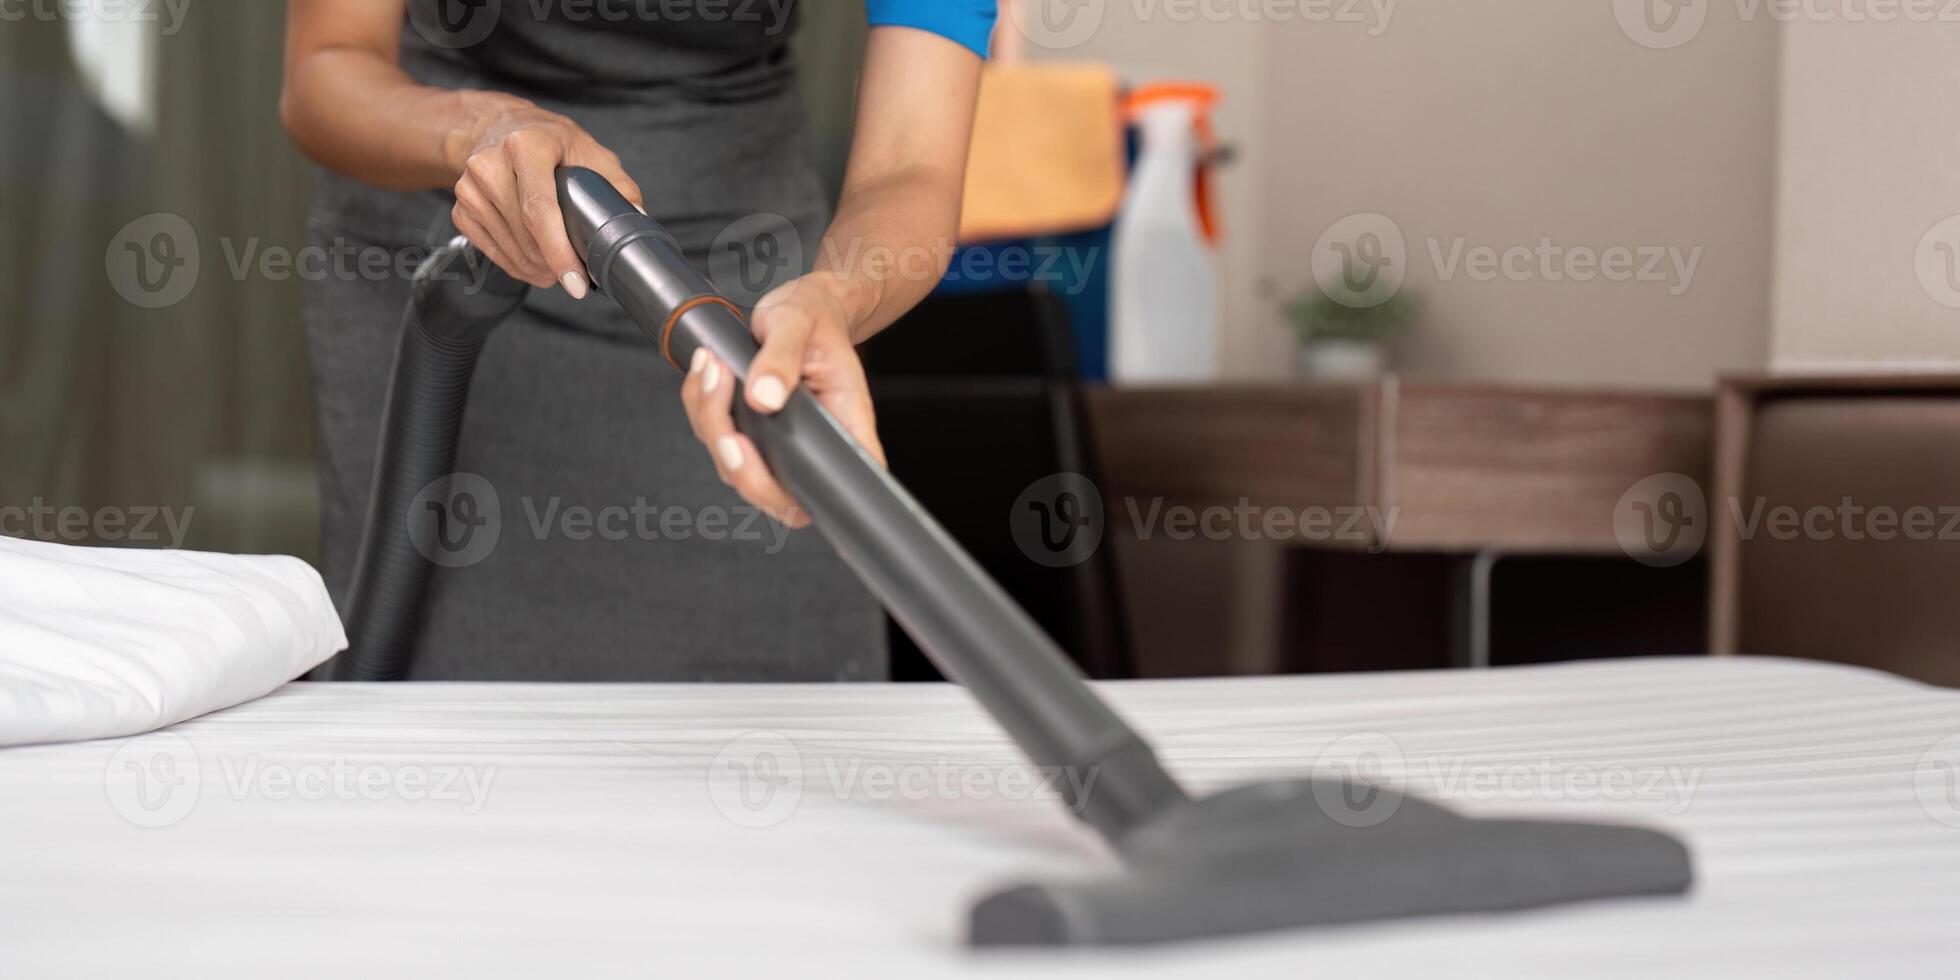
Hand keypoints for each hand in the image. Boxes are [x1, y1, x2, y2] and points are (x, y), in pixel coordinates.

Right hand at [449, 95, 644, 294]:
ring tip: (558, 267)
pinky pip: (492, 252)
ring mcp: (470, 187)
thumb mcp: (592, 153)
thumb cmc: (553, 144)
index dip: (559, 252)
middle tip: (578, 276)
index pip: (540, 209)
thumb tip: (638, 222)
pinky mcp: (461, 208)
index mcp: (527, 144)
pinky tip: (535, 262)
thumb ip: (618, 187)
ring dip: (538, 269)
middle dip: (555, 265)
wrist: (502, 129)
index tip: (577, 283)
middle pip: (526, 235)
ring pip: (511, 249)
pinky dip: (518, 266)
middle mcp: (490, 163)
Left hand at [680, 278, 885, 528]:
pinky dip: (701, 407)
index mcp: (845, 427)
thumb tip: (763, 398)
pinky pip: (715, 440)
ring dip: (710, 419)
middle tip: (719, 396)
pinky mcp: (753, 438)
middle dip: (733, 456)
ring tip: (712, 364)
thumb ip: (782, 359)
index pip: (835, 486)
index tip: (753, 449)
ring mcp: (779, 448)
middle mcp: (814, 447)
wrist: (803, 308)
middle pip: (772, 493)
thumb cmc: (814, 318)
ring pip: (734, 468)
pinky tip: (706, 371)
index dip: (797, 496)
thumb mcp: (799, 323)